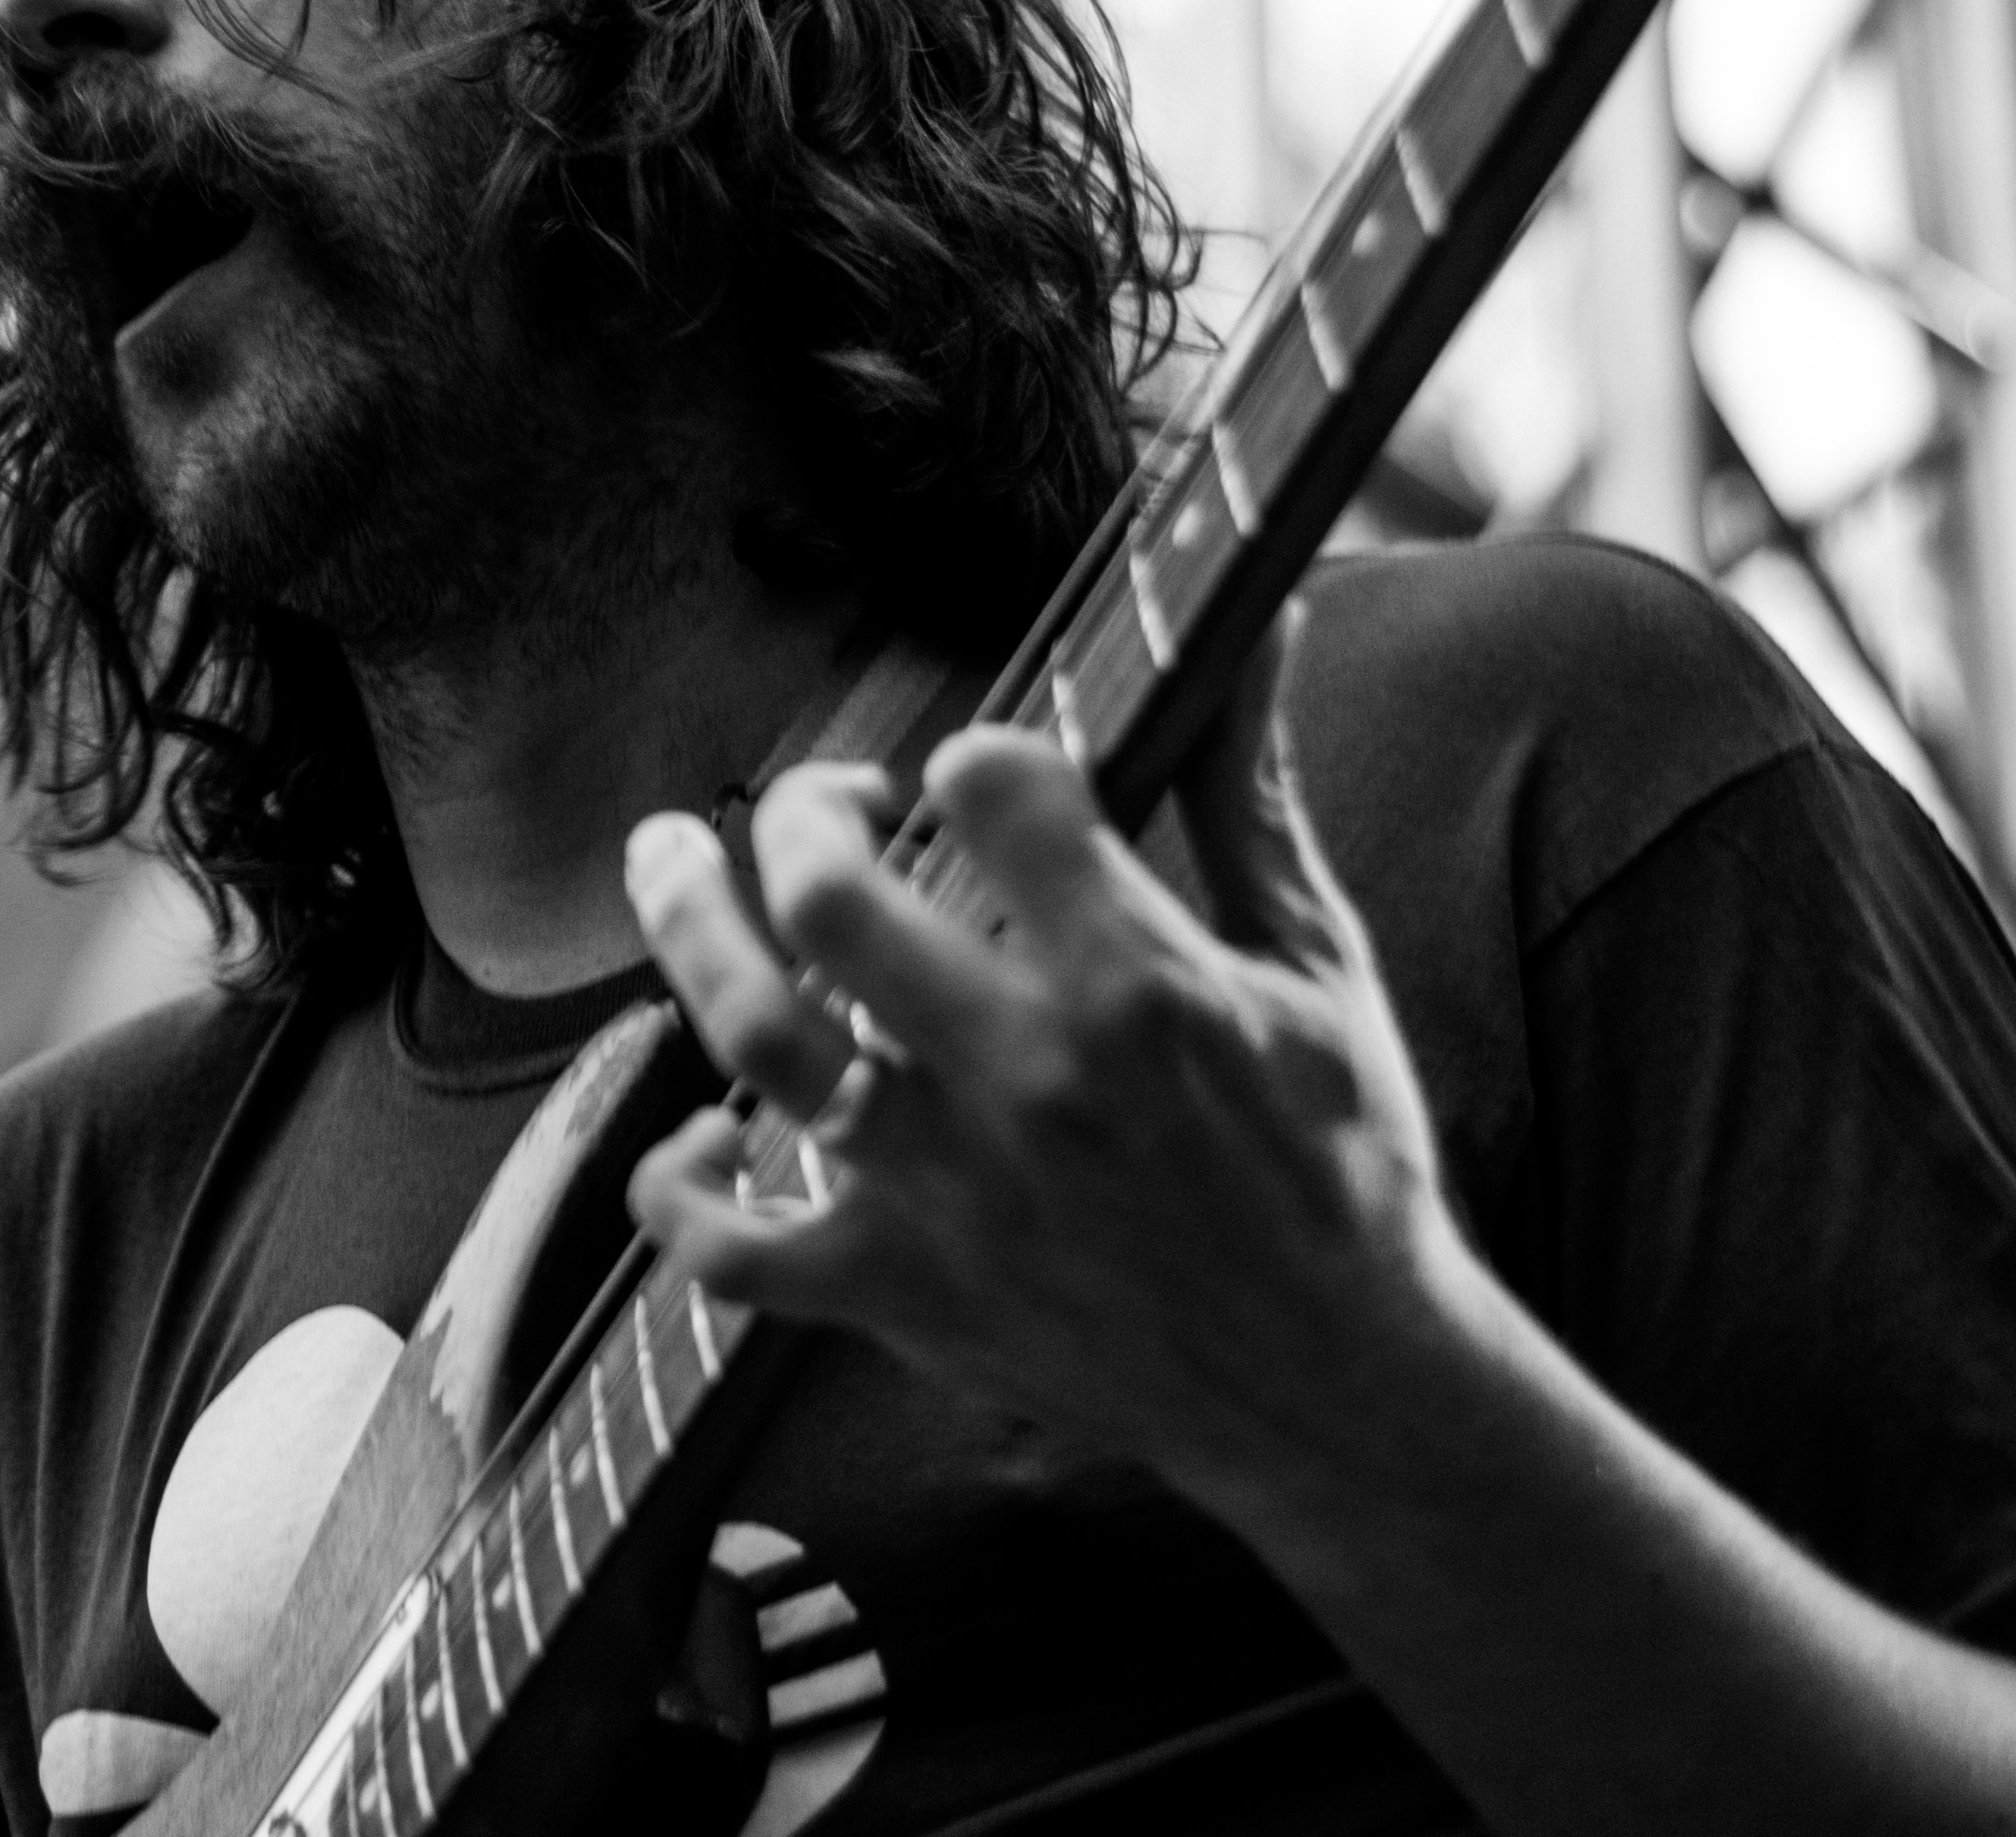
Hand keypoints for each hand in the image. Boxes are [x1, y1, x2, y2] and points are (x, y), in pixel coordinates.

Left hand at [621, 632, 1473, 1507]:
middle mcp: (1030, 1081)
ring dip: (688, 933)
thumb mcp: (1313, 964)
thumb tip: (1257, 618)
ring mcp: (951, 1193)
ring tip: (669, 864)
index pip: (993, 790)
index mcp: (1143, 986)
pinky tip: (694, 1139)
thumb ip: (1247, 787)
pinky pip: (730, 1251)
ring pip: (756, 1038)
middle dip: (801, 814)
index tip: (971, 778)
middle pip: (831, 897)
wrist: (1345, 1397)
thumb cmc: (1343, 1163)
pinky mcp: (903, 1293)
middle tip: (815, 805)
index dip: (972, 759)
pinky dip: (679, 1191)